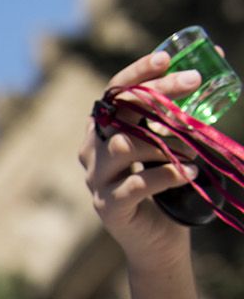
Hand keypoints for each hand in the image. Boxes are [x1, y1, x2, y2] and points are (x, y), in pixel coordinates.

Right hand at [79, 50, 204, 266]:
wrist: (158, 241)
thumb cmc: (165, 187)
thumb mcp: (167, 145)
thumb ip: (173, 118)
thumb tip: (205, 74)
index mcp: (102, 133)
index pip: (112, 93)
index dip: (137, 73)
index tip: (166, 58)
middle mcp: (91, 154)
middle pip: (119, 114)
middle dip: (158, 94)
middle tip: (195, 81)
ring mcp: (96, 182)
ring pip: (123, 147)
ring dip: (165, 141)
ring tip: (194, 148)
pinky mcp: (109, 208)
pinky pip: (138, 184)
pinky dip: (168, 174)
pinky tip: (190, 172)